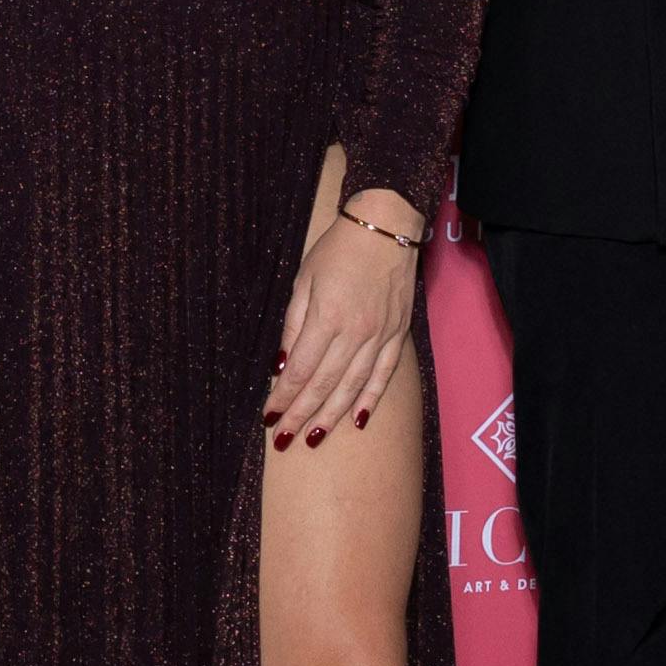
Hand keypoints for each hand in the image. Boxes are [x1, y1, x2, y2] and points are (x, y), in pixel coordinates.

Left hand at [267, 191, 418, 445]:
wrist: (387, 226)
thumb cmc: (339, 249)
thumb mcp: (304, 280)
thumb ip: (293, 324)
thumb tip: (281, 365)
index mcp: (327, 318)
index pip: (301, 370)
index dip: (283, 397)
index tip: (269, 416)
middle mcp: (355, 333)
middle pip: (324, 385)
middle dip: (301, 414)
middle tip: (284, 440)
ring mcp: (379, 336)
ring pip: (352, 387)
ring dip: (331, 416)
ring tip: (313, 438)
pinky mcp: (397, 335)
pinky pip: (383, 375)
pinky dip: (369, 399)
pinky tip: (356, 420)